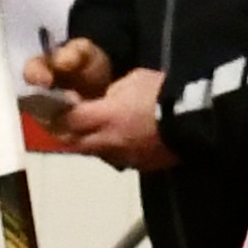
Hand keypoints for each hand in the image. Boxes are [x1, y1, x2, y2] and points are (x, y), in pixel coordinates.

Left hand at [39, 57, 169, 171]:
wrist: (199, 118)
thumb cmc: (166, 92)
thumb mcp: (134, 80)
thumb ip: (111, 93)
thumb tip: (100, 102)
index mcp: (107, 117)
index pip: (67, 120)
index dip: (53, 113)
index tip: (48, 105)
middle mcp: (109, 142)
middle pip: (73, 142)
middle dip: (63, 131)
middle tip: (61, 119)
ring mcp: (125, 158)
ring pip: (93, 152)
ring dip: (85, 141)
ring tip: (88, 128)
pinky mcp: (141, 166)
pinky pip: (116, 158)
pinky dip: (109, 148)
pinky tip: (116, 138)